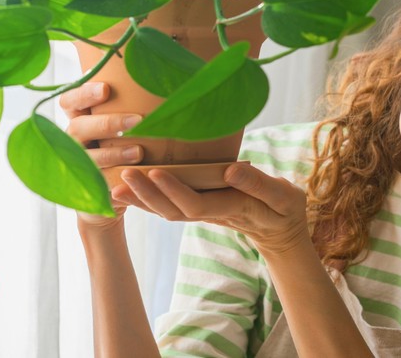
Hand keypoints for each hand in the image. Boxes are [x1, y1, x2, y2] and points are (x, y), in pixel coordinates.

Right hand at [59, 82, 143, 228]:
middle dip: (108, 123)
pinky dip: (114, 179)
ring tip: (139, 152)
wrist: (112, 192)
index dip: (84, 94)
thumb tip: (161, 84)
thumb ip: (126, 107)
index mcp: (78, 119)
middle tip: (138, 120)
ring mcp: (77, 164)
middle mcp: (72, 140)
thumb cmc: (121, 146)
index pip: (69, 101)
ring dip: (113, 153)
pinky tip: (131, 176)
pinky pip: (96, 182)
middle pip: (78, 127)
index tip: (106, 89)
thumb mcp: (119, 126)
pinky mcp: (86, 186)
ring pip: (88, 157)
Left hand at [116, 164, 309, 254]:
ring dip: (142, 199)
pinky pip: (170, 207)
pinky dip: (147, 200)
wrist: (281, 232)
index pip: (196, 203)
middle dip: (147, 195)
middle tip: (123, 175)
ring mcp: (204, 213)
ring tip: (116, 184)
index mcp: (231, 207)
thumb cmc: (284, 209)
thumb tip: (230, 169)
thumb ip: (258, 184)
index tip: (154, 172)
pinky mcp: (200, 209)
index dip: (173, 191)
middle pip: (173, 210)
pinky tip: (129, 190)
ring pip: (167, 211)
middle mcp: (212, 213)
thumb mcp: (283, 196)